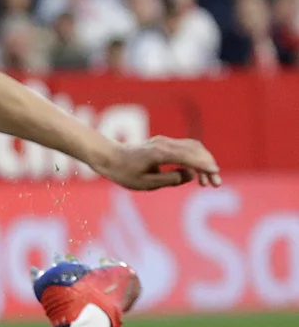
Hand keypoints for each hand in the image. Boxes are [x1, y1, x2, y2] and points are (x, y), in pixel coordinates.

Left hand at [91, 135, 222, 190]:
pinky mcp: (166, 144)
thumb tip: (190, 175)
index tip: (214, 173)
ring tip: (208, 182)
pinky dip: (196, 159)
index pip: (186, 156)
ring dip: (204, 162)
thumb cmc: (125, 173)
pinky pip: (187, 148)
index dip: (202, 164)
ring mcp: (165, 142)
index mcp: (158, 153)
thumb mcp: (146, 183)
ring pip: (193, 147)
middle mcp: (163, 144)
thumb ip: (169, 179)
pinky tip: (197, 174)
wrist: (110, 158)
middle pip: (194, 150)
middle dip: (208, 165)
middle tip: (215, 184)